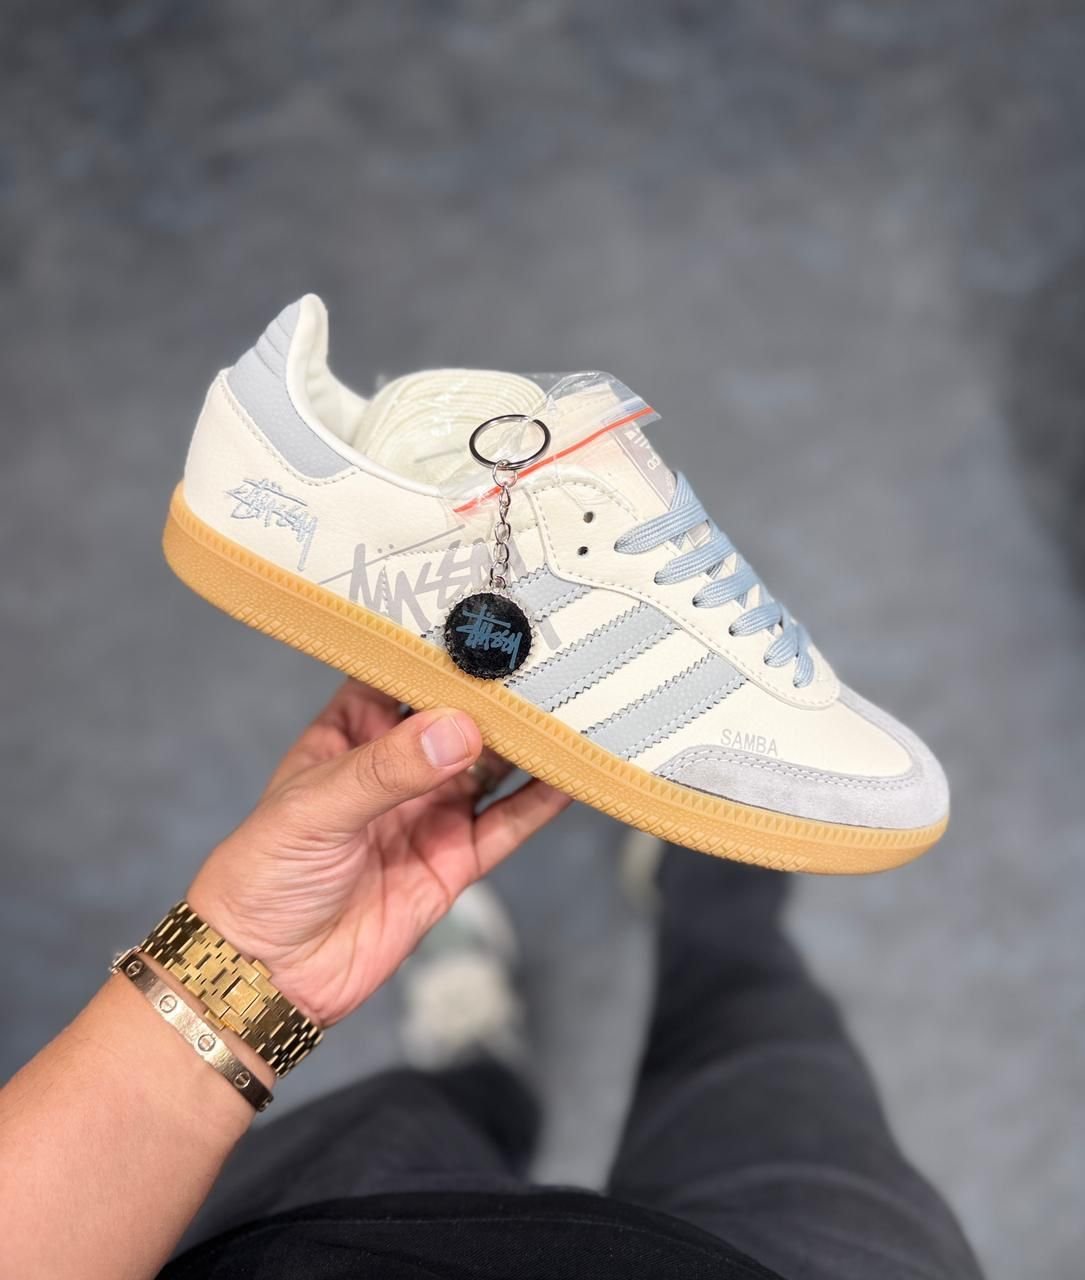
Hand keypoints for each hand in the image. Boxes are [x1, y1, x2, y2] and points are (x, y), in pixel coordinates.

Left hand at [186, 680, 570, 1026]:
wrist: (267, 975)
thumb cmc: (261, 877)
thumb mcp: (314, 809)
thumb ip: (387, 769)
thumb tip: (456, 730)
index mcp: (350, 733)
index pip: (401, 674)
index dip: (439, 647)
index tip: (484, 616)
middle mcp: (397, 765)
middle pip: (459, 716)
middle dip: (499, 692)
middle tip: (547, 658)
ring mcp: (430, 811)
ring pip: (494, 765)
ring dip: (529, 742)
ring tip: (571, 707)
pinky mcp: (454, 860)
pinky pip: (508, 824)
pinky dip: (541, 801)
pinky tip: (571, 775)